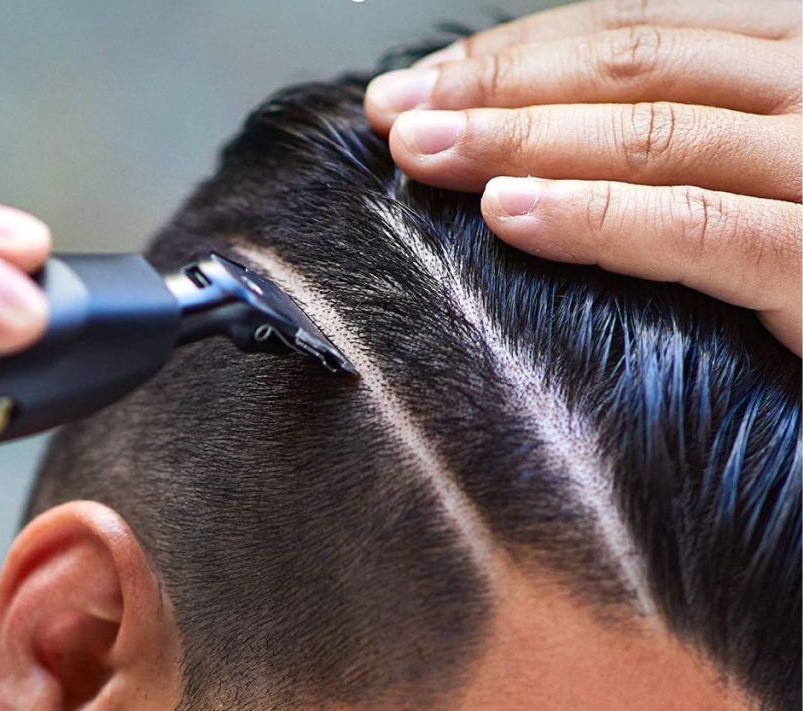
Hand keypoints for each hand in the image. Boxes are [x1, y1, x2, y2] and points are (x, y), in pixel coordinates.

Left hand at [365, 0, 801, 354]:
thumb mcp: (751, 177)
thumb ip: (670, 144)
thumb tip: (528, 145)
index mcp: (790, 63)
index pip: (636, 32)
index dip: (514, 54)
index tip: (419, 87)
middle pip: (636, 68)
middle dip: (499, 88)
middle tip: (397, 117)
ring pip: (658, 133)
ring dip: (523, 139)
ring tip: (425, 155)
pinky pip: (703, 228)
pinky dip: (600, 216)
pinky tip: (512, 215)